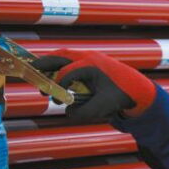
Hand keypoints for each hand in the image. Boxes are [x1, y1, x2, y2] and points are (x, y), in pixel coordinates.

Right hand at [32, 49, 156, 120]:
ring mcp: (90, 58)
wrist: (137, 89)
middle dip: (45, 63)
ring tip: (39, 72)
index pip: (67, 72)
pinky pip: (71, 59)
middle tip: (30, 70)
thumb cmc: (120, 96)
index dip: (57, 85)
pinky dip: (60, 64)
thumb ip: (82, 112)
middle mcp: (89, 58)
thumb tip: (67, 112)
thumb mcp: (101, 107)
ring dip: (52, 62)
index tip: (55, 100)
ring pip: (66, 55)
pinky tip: (53, 74)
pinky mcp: (91, 62)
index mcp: (91, 66)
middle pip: (62, 56)